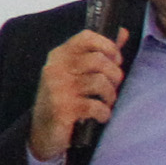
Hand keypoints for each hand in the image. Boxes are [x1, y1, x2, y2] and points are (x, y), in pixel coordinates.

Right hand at [28, 27, 126, 162]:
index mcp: (59, 55)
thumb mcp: (78, 73)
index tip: (115, 60)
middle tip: (112, 86)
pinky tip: (99, 116)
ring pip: (100, 82)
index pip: (86, 37)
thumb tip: (122, 32)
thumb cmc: (65, 99)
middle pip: (98, 60)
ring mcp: (57, 88)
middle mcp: (55, 68)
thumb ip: (100, 52)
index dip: (108, 46)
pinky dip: (103, 113)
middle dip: (114, 75)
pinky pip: (95, 106)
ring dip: (110, 96)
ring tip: (105, 103)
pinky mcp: (62, 109)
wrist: (43, 132)